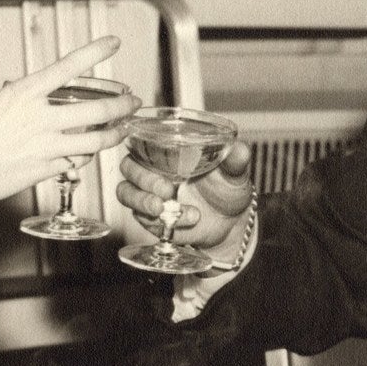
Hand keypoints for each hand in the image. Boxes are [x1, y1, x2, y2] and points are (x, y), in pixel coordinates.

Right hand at [0, 36, 139, 254]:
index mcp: (24, 94)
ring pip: (96, 141)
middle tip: (132, 102)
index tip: (113, 43)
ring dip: (116, 134)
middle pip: (97, 110)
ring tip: (124, 129)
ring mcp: (45, 146)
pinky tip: (88, 153)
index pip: (67, 67)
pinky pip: (77, 162)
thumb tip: (37, 95)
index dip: (94, 52)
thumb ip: (22, 101)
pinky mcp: (46, 170)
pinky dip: (86, 156)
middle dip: (122, 105)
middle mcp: (39, 118)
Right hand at [117, 143, 253, 249]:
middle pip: (128, 168)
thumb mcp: (235, 174)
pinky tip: (186, 220)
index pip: (142, 141)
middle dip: (143, 179)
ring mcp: (150, 195)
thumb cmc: (227, 190)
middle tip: (166, 190)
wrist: (230, 223)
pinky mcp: (151, 219)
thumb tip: (240, 148)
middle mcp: (155, 171)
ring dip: (142, 201)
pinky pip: (142, 218)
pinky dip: (160, 221)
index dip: (141, 147)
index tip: (156, 158)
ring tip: (164, 210)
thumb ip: (236, 161)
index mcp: (170, 153)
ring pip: (126, 193)